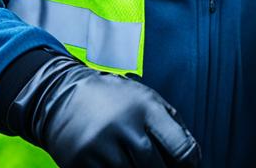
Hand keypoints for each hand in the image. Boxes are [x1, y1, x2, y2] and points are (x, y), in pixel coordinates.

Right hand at [9, 54, 200, 167]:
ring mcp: (101, 146)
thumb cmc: (113, 99)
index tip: (188, 166)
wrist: (61, 94)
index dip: (190, 164)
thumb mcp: (147, 99)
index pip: (181, 148)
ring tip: (136, 162)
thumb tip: (194, 159)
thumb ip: (173, 125)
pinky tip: (118, 164)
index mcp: (146, 108)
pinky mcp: (81, 162)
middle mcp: (124, 126)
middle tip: (160, 166)